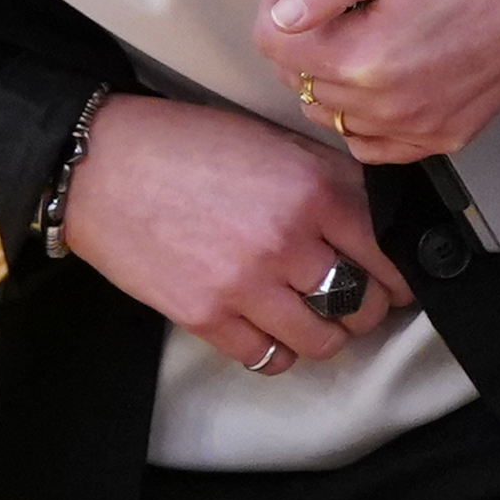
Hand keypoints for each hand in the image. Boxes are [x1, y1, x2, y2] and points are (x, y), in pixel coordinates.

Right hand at [57, 94, 413, 374]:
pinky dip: (280, 351)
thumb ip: (325, 177)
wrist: (101, 164)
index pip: (387, 249)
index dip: (399, 271)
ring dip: (329, 334)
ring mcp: (246, 284)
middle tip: (360, 301)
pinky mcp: (207, 316)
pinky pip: (269, 358)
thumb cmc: (183, 143)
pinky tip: (273, 331)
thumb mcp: (269, 140)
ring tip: (318, 319)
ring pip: (324, 339)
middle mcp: (287, 240)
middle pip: (363, 301)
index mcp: (311, 188)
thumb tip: (375, 213)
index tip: (398, 279)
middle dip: (370, 306)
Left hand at [252, 0, 499, 164]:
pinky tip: (380, 78)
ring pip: (332, 115)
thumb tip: (285, 9)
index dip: (274, 5)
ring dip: (329, 77)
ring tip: (359, 31)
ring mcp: (419, 127)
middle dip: (301, 38)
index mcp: (371, 54)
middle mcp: (390, 104)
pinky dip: (363, 118)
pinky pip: (375, 146)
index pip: (274, 45)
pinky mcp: (446, 136)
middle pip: (299, 81)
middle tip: (332, 0)